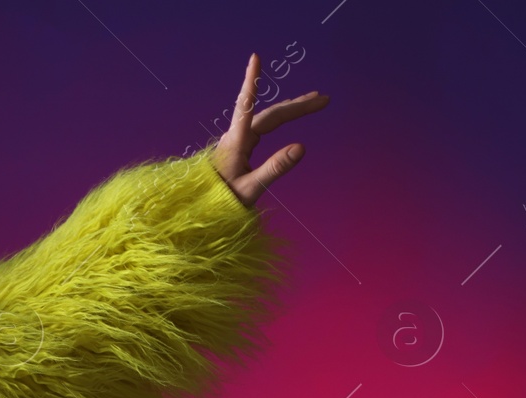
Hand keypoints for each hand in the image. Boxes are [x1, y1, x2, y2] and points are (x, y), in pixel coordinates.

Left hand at [214, 53, 328, 207]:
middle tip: (324, 99)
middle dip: (297, 105)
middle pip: (269, 114)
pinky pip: (262, 127)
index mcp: (236, 142)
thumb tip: (302, 147)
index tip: (255, 58)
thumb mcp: (251, 189)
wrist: (201, 211)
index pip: (246, 105)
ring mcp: (237, 141)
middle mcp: (236, 137)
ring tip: (313, 101)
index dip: (251, 80)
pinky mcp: (239, 147)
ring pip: (267, 119)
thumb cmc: (221, 201)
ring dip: (290, 109)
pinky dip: (279, 119)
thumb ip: (275, 168)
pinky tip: (288, 114)